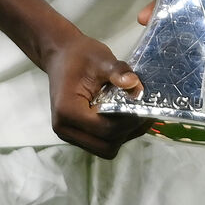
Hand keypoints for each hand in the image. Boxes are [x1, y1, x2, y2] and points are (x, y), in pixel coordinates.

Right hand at [41, 32, 149, 158]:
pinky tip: (127, 117)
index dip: (128, 122)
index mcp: (67, 111)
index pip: (105, 129)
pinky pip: (100, 142)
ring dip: (123, 135)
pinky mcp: (77, 133)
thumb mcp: (101, 59)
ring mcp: (69, 133)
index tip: (143, 108)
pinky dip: (116, 134)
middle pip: (105, 146)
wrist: (61, 56)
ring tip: (137, 115)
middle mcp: (65, 128)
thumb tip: (136, 86)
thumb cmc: (78, 56)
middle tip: (143, 113)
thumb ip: (119, 72)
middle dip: (127, 132)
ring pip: (104, 148)